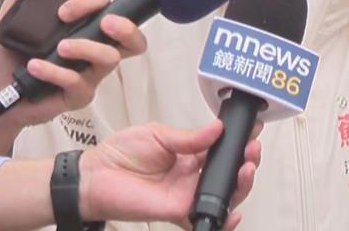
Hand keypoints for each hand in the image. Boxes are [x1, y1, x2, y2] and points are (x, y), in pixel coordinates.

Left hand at [0, 0, 146, 150]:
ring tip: (60, 48)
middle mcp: (96, 49)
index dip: (94, 2)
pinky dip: (56, 72)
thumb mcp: (14, 12)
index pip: (109, 7)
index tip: (65, 9)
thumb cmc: (14, 50)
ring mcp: (90, 73)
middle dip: (125, 27)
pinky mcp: (78, 96)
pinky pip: (78, 83)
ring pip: (110, 59)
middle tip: (103, 22)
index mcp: (87, 26)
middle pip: (134, 40)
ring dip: (86, 48)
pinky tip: (35, 66)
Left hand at [81, 120, 260, 228]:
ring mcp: (186, 195)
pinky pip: (205, 218)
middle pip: (228, 173)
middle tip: (252, 149)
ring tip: (247, 168)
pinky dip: (224, 219)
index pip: (221, 149)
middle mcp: (191, 176)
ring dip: (241, 184)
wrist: (96, 175)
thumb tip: (216, 129)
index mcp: (188, 155)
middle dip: (246, 161)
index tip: (252, 130)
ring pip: (223, 194)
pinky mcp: (177, 210)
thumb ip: (189, 137)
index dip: (238, 141)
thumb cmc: (121, 154)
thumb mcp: (157, 134)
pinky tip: (235, 212)